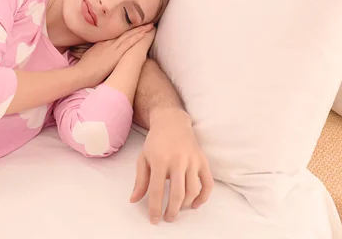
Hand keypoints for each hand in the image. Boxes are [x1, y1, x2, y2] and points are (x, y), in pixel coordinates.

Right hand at [76, 24, 152, 87]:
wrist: (81, 74)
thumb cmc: (83, 70)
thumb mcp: (89, 58)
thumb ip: (96, 54)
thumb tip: (98, 55)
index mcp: (102, 44)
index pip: (117, 35)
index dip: (126, 30)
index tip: (134, 26)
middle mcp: (108, 43)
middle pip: (124, 33)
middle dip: (136, 27)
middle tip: (146, 21)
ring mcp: (112, 47)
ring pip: (129, 35)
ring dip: (140, 30)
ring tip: (150, 25)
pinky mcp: (116, 53)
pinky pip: (130, 42)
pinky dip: (138, 36)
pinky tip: (145, 33)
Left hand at [130, 108, 213, 223]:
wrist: (172, 122)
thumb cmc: (155, 141)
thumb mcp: (143, 158)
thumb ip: (140, 181)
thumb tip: (134, 200)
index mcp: (160, 160)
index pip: (157, 191)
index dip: (155, 208)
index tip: (154, 220)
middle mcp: (177, 160)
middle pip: (177, 194)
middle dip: (172, 211)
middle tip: (168, 218)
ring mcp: (192, 160)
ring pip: (192, 190)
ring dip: (185, 205)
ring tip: (178, 209)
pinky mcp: (203, 160)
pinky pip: (208, 183)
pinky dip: (203, 197)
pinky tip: (194, 204)